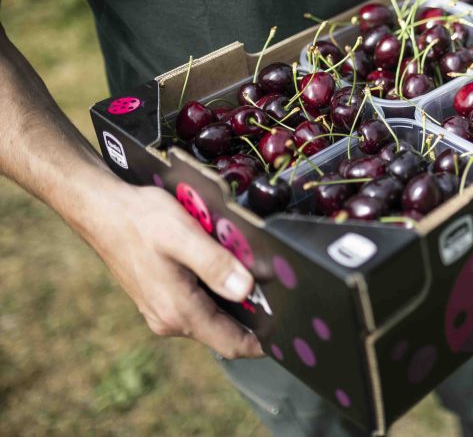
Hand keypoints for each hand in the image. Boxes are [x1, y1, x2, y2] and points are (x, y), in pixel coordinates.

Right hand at [84, 181, 263, 358]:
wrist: (100, 209)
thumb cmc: (140, 219)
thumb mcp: (185, 236)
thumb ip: (216, 265)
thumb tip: (247, 290)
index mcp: (179, 312)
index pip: (232, 344)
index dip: (263, 342)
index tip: (290, 329)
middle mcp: (170, 320)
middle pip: (225, 330)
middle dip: (252, 314)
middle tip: (279, 289)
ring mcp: (162, 310)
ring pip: (212, 314)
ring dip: (233, 297)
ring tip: (251, 268)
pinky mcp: (158, 297)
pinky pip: (197, 302)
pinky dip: (215, 289)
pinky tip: (223, 263)